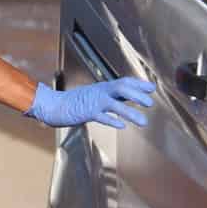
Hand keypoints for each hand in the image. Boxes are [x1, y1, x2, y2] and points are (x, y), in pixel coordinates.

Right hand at [27, 76, 157, 130]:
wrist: (54, 105)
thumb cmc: (77, 102)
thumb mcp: (96, 95)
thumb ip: (113, 96)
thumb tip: (133, 95)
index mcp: (103, 88)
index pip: (124, 81)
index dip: (138, 84)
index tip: (152, 88)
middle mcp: (100, 92)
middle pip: (121, 88)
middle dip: (137, 94)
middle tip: (150, 103)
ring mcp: (93, 102)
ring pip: (114, 105)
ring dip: (130, 113)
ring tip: (143, 122)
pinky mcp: (85, 113)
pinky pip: (100, 116)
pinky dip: (111, 120)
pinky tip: (121, 126)